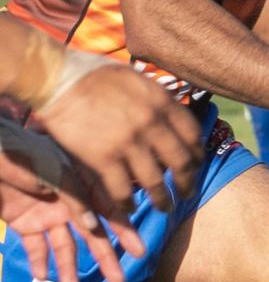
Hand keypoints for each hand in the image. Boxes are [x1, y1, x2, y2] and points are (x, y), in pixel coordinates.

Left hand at [0, 123, 144, 281]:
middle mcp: (69, 201)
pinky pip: (36, 247)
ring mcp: (48, 213)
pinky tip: (42, 275)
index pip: (108, 208)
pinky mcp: (26, 223)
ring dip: (69, 267)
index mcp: (82, 182)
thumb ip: (75, 198)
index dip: (124, 230)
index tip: (139, 252)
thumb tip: (94, 226)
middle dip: (105, 256)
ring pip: (65, 245)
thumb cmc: (24, 154)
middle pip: (91, 232)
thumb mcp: (55, 171)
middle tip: (118, 280)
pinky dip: (39, 261)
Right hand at [38, 63, 202, 211]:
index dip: (198, 153)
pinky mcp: (104, 159)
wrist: (58, 80)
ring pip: (156, 183)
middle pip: (181, 162)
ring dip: (164, 200)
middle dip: (188, 183)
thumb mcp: (135, 77)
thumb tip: (168, 110)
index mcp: (161, 101)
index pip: (192, 134)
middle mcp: (151, 123)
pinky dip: (127, 204)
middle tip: (188, 193)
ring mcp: (128, 143)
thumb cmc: (93, 73)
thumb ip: (154, 97)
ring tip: (165, 207)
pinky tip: (129, 208)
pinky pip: (122, 190)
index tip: (196, 163)